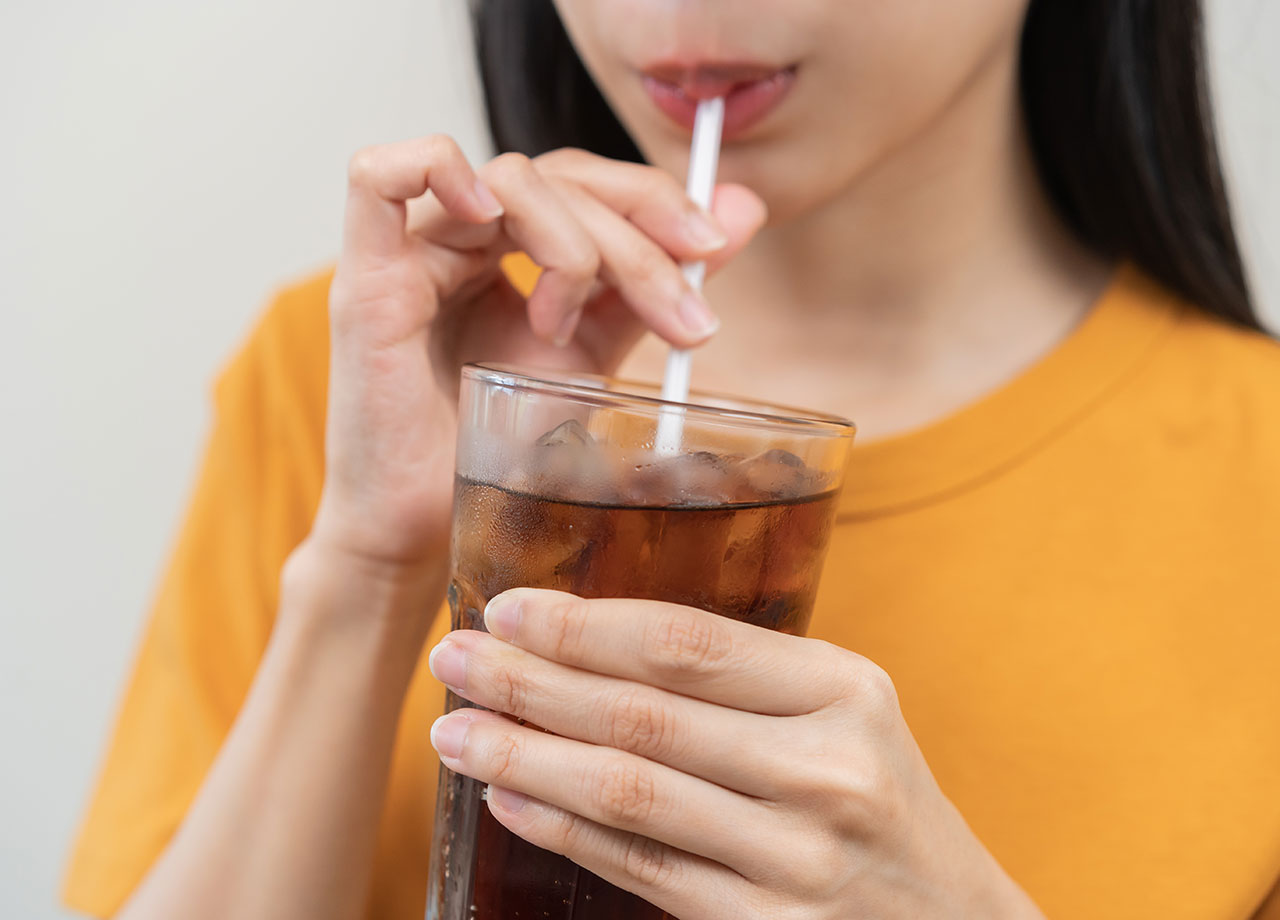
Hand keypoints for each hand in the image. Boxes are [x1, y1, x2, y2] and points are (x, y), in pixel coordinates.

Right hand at [309, 138, 766, 575]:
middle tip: (682, 310)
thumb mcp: (594, 356)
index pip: (587, 180)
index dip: (654, 199)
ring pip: (506, 178)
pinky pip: (378, 175)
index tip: (714, 250)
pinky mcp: (365, 279)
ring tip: (567, 328)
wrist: (429, 530)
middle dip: (637, 236)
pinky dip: (441, 170)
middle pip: (559, 175)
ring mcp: (413, 253)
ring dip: (569, 242)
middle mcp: (463, 239)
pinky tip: (488, 219)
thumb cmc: (493, 450)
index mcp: (510, 249)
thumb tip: (744, 211)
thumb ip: (654, 285)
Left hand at [427, 589, 1044, 919]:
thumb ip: (748, 677)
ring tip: (454, 731)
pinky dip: (565, 832)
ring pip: (628, 795)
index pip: (688, 644)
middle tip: (453, 656)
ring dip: (525, 759)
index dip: (585, 625)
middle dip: (531, 683)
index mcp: (844, 690)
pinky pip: (642, 870)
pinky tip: (508, 801)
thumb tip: (596, 638)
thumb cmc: (881, 797)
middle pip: (643, 716)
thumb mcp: (846, 711)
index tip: (507, 608)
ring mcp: (797, 859)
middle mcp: (825, 769)